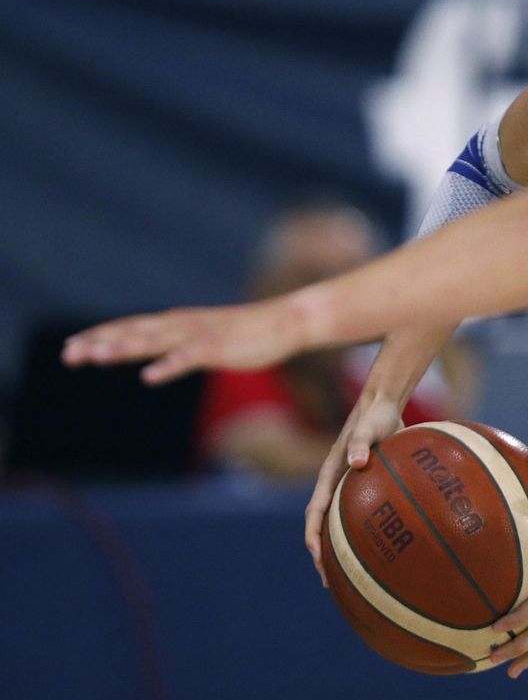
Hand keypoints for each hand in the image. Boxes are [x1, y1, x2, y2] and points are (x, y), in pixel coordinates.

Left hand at [61, 298, 308, 384]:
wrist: (286, 322)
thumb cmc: (247, 333)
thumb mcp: (205, 337)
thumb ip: (178, 343)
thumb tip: (155, 355)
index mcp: (176, 323)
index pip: (131, 327)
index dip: (100, 335)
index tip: (70, 346)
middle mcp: (181, 324)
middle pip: (133, 332)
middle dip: (100, 342)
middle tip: (69, 354)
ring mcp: (198, 335)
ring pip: (154, 341)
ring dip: (124, 348)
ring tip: (96, 356)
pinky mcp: (217, 347)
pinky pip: (188, 358)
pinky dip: (167, 366)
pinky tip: (149, 377)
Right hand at [304, 392, 405, 586]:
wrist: (384, 406)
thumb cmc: (376, 417)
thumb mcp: (369, 428)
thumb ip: (362, 442)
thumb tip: (357, 463)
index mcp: (329, 476)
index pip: (314, 514)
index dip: (314, 538)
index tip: (319, 560)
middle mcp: (335, 486)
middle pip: (323, 527)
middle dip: (324, 556)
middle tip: (333, 583)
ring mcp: (349, 488)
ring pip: (340, 526)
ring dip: (342, 551)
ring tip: (354, 578)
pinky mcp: (365, 487)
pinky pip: (362, 516)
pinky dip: (366, 535)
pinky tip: (385, 550)